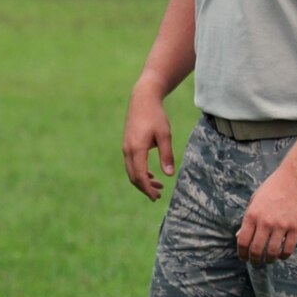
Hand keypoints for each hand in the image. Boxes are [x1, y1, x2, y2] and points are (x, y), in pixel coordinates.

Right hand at [123, 84, 174, 199]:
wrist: (142, 100)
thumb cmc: (155, 116)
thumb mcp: (165, 135)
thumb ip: (167, 155)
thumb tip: (170, 174)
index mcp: (137, 149)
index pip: (140, 175)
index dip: (148, 188)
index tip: (157, 196)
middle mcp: (128, 150)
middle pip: (133, 176)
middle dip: (144, 188)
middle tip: (158, 196)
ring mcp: (126, 147)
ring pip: (131, 171)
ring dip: (143, 181)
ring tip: (158, 186)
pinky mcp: (127, 144)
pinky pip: (131, 164)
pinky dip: (139, 172)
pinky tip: (151, 174)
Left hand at [237, 165, 296, 263]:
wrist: (295, 179)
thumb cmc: (273, 189)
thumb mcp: (254, 201)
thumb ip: (247, 220)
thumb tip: (240, 236)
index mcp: (252, 215)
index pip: (243, 241)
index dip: (242, 253)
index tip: (243, 258)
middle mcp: (265, 222)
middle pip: (256, 249)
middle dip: (254, 260)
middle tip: (255, 263)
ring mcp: (281, 225)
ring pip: (272, 251)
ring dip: (269, 259)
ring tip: (268, 260)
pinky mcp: (296, 227)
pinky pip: (289, 247)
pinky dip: (284, 255)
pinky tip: (282, 255)